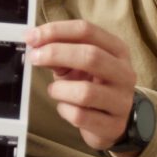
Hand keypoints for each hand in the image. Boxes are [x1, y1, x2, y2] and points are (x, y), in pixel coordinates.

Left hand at [25, 20, 137, 151]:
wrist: (114, 121)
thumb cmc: (93, 86)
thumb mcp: (79, 65)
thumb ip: (61, 53)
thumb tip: (36, 45)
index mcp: (117, 50)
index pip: (87, 31)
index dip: (57, 31)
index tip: (32, 37)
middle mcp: (124, 73)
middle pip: (91, 56)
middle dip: (56, 53)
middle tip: (34, 58)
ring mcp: (121, 100)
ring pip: (85, 92)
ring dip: (59, 89)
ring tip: (54, 90)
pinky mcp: (112, 125)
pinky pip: (80, 116)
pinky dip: (65, 110)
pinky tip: (64, 107)